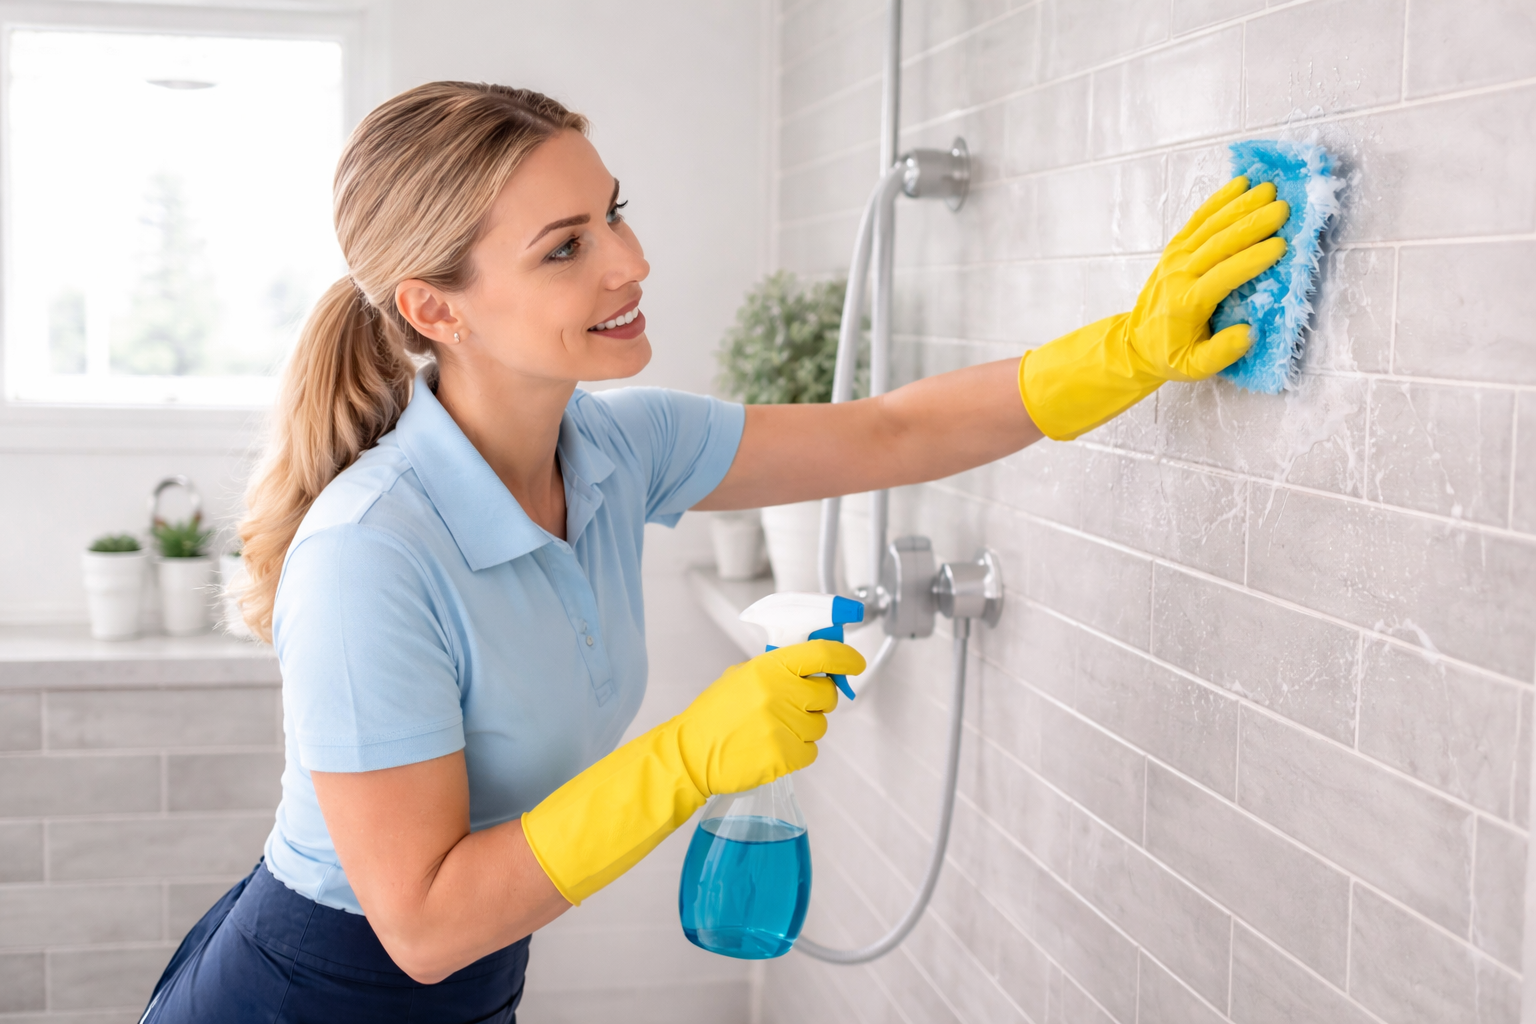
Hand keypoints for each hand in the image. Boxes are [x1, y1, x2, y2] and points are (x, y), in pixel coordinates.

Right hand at [521, 639, 862, 904]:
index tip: (854, 663)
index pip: (822, 655)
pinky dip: (799, 751)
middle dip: (818, 700)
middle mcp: (780, 694)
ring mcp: (784, 727)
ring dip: (806, 727)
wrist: (690, 754)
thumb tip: (813, 665)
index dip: (845, 657)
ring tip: (774, 729)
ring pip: (820, 726)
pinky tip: (774, 747)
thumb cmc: (714, 715)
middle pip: (828, 695)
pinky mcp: (784, 757)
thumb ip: (777, 669)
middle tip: (797, 704)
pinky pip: (811, 752)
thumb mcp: (741, 677)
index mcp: (770, 668)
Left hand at [1126, 176, 1288, 380]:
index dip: (1252, 261)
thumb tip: (1249, 334)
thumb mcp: (1194, 367)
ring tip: (1270, 189)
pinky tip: (1240, 184)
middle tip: (1283, 208)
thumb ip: (1221, 352)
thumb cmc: (1171, 355)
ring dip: (1241, 205)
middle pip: (1219, 243)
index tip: (1281, 246)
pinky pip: (1199, 219)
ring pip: (1211, 226)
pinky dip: (1219, 200)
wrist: (1134, 343)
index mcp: (1188, 303)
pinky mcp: (1175, 248)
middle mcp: (1180, 274)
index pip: (1223, 276)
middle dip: (1252, 224)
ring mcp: (1176, 257)